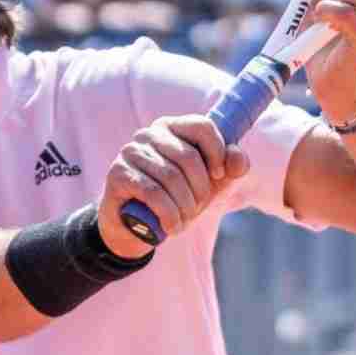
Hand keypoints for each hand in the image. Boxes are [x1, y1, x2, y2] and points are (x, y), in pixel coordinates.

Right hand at [97, 115, 250, 256]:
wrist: (136, 228)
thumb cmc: (176, 199)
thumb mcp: (209, 184)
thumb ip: (230, 168)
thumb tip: (237, 159)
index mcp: (172, 128)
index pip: (202, 126)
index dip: (217, 153)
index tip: (219, 176)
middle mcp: (149, 134)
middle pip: (188, 157)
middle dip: (200, 190)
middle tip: (197, 208)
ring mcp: (131, 152)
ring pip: (171, 177)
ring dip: (185, 207)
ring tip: (184, 221)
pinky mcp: (118, 173)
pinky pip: (153, 193)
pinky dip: (169, 215)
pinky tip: (172, 227)